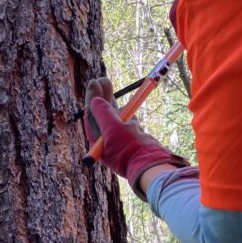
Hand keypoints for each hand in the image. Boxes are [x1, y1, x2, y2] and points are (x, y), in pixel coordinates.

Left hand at [85, 77, 187, 196]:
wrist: (151, 163)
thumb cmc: (129, 147)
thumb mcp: (112, 127)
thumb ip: (102, 112)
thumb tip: (94, 99)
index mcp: (97, 141)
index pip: (91, 115)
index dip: (92, 98)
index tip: (94, 82)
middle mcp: (106, 141)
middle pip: (101, 114)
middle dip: (101, 96)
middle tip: (102, 79)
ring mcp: (120, 140)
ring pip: (113, 115)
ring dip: (111, 100)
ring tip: (107, 82)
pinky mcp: (132, 139)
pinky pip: (126, 122)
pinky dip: (126, 113)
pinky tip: (126, 107)